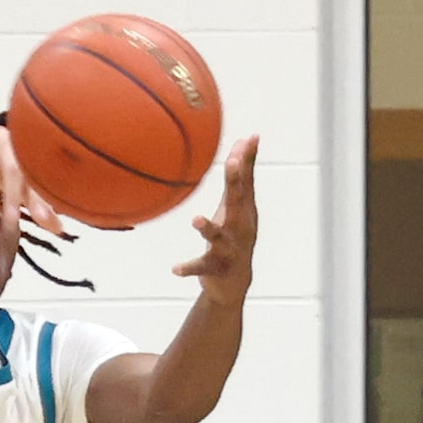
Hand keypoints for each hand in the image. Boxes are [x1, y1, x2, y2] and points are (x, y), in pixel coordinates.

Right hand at [0, 124, 67, 239]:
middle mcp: (23, 150)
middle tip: (41, 220)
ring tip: (11, 220)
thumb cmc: (3, 167)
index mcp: (37, 159)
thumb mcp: (20, 187)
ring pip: (11, 170)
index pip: (48, 181)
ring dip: (12, 196)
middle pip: (33, 174)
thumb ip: (39, 205)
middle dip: (37, 199)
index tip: (57, 225)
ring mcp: (3, 146)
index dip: (53, 202)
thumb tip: (59, 229)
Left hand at [173, 135, 257, 304]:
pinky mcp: (215, 269)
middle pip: (237, 202)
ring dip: (208, 227)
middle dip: (235, 182)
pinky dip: (189, 268)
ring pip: (218, 236)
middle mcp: (240, 227)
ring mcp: (228, 249)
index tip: (248, 139)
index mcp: (244, 211)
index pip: (246, 182)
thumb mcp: (238, 206)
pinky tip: (175, 269)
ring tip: (196, 219)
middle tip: (232, 162)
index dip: (246, 161)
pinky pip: (201, 267)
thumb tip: (247, 139)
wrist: (233, 283)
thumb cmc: (233, 236)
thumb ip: (242, 176)